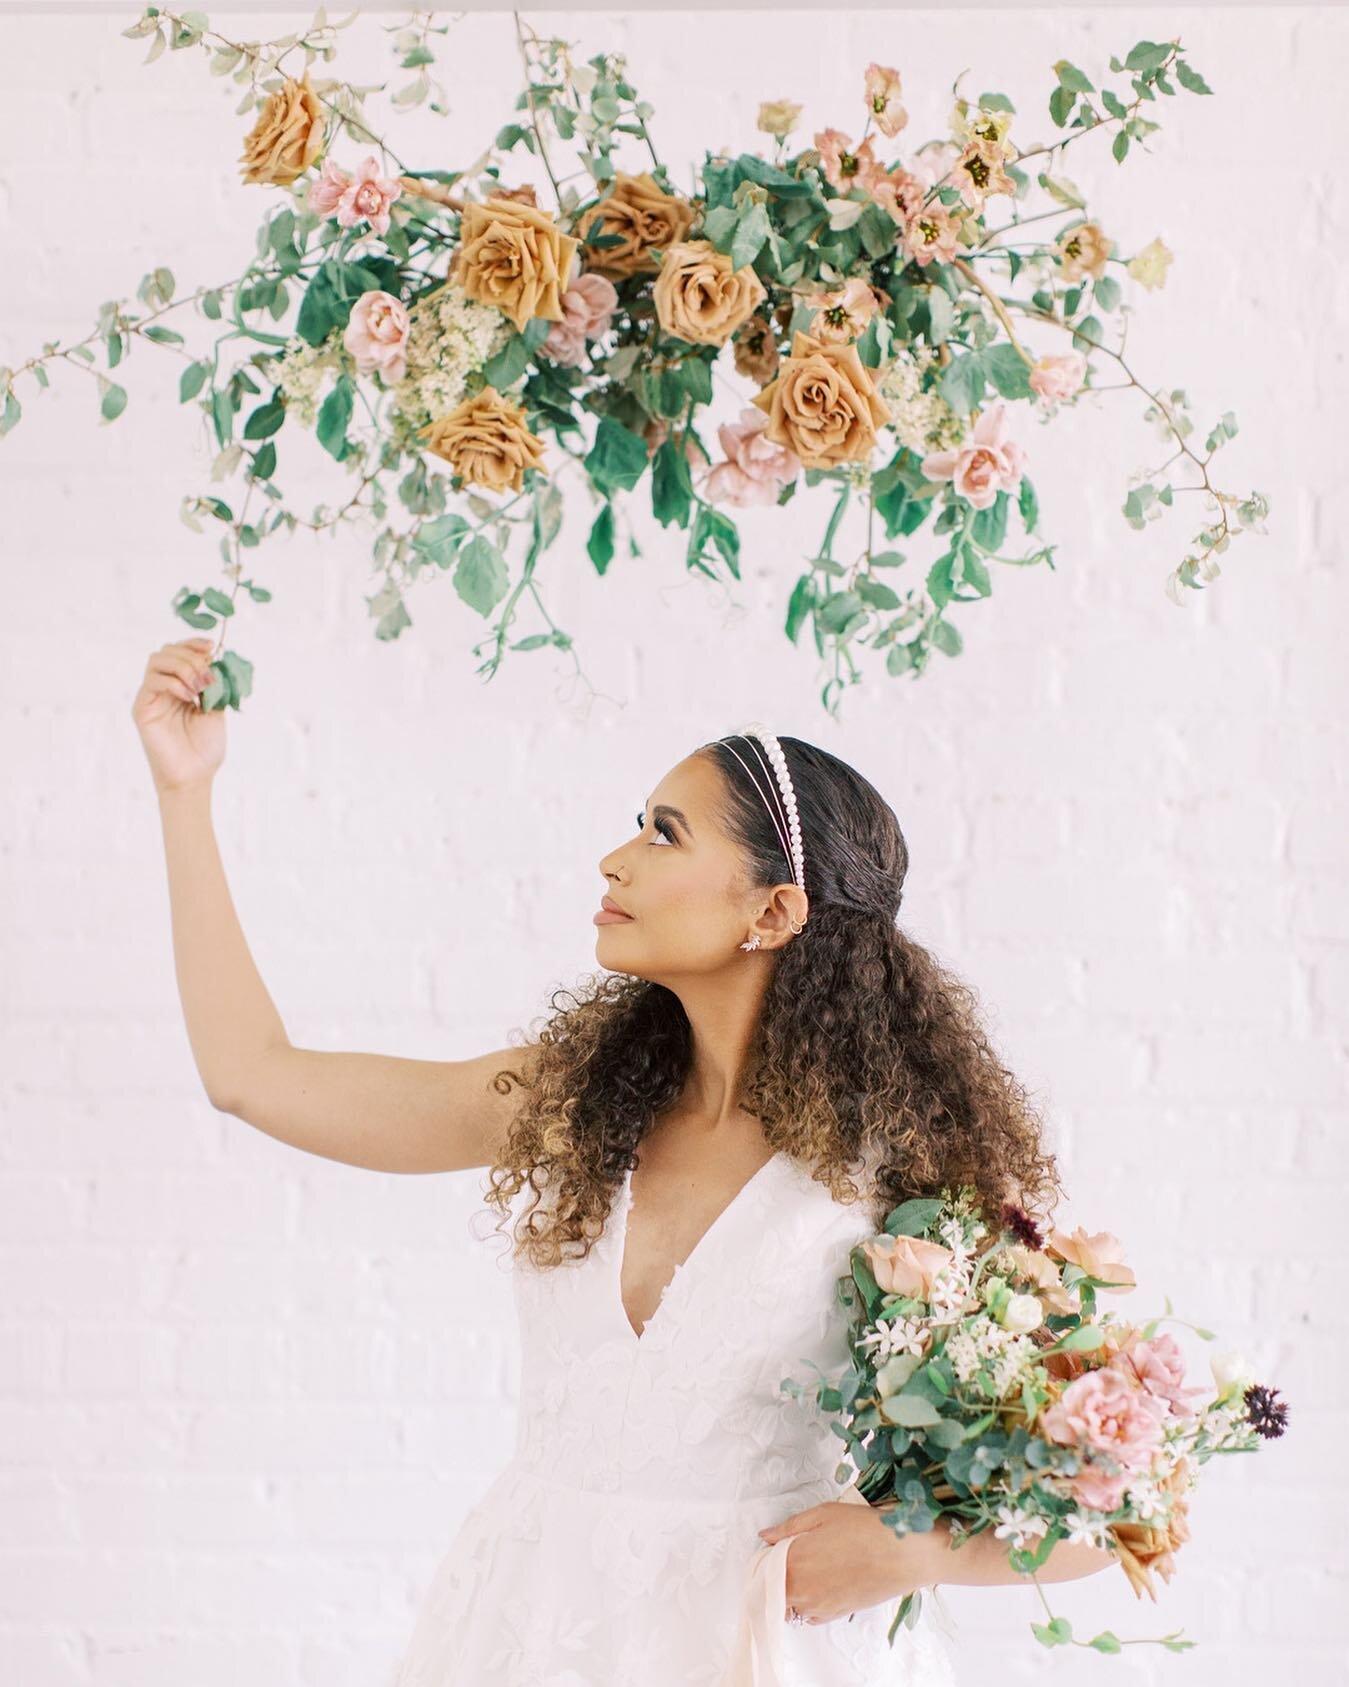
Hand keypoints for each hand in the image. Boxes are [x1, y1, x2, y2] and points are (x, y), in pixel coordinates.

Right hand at [130, 637, 226, 796]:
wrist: (194, 776)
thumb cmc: (205, 748)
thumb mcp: (216, 709)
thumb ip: (214, 684)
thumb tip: (215, 659)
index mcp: (181, 686)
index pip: (180, 652)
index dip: (194, 644)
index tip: (212, 646)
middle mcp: (164, 688)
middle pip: (167, 651)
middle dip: (191, 656)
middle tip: (207, 676)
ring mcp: (151, 696)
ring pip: (157, 660)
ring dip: (183, 667)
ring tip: (198, 688)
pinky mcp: (142, 708)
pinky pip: (152, 681)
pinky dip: (173, 682)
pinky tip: (188, 697)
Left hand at [758, 1499, 932, 1624]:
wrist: (902, 1555)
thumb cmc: (865, 1530)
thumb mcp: (823, 1514)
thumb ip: (789, 1527)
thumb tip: (767, 1536)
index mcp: (794, 1562)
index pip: (762, 1568)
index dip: (765, 1556)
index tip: (771, 1547)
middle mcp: (802, 1590)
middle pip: (774, 1589)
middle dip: (776, 1574)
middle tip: (792, 1554)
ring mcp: (818, 1606)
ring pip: (790, 1604)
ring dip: (792, 1589)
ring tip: (811, 1566)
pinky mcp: (835, 1615)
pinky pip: (810, 1614)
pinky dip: (808, 1602)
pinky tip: (822, 1581)